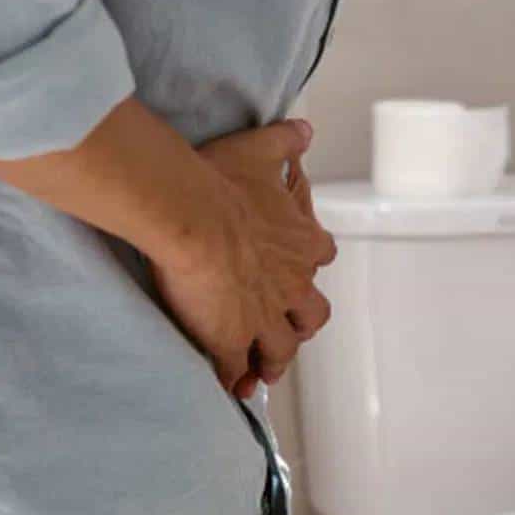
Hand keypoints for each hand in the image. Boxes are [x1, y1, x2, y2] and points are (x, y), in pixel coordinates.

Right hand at [151, 119, 335, 397]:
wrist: (193, 217)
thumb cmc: (222, 183)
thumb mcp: (259, 149)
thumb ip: (285, 140)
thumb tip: (304, 129)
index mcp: (303, 245)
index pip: (321, 257)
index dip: (309, 266)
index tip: (298, 269)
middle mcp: (292, 288)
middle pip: (311, 317)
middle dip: (300, 326)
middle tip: (286, 332)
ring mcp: (262, 319)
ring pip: (279, 351)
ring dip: (272, 360)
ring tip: (260, 370)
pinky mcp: (229, 340)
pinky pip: (233, 370)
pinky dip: (232, 380)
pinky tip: (225, 386)